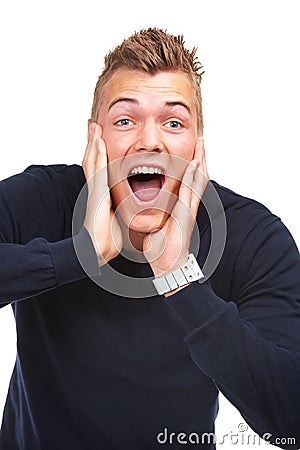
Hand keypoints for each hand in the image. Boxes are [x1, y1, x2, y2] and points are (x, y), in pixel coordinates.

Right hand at [82, 123, 122, 265]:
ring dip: (93, 142)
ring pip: (92, 161)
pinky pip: (97, 170)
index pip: (100, 168)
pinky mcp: (96, 193)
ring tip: (94, 127)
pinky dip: (97, 155)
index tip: (100, 140)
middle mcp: (96, 188)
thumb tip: (131, 207)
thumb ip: (122, 208)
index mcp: (102, 193)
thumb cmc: (108, 237)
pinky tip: (99, 141)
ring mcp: (95, 189)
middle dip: (92, 143)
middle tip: (93, 126)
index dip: (99, 154)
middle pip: (92, 160)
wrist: (97, 248)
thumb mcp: (118, 218)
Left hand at [143, 137, 207, 278]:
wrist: (167, 264)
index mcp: (180, 206)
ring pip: (198, 181)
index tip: (191, 149)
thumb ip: (155, 212)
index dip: (191, 165)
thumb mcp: (157, 224)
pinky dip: (193, 178)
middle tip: (201, 141)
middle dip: (200, 158)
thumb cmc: (161, 246)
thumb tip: (147, 206)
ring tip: (201, 146)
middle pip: (198, 177)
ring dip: (200, 163)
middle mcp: (187, 205)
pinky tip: (194, 165)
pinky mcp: (186, 214)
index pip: (188, 180)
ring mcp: (188, 209)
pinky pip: (190, 192)